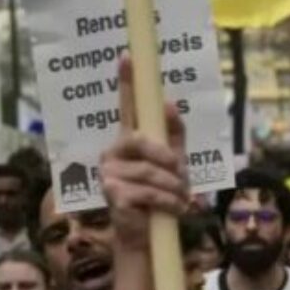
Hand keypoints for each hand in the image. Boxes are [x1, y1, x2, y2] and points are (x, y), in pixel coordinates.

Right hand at [99, 57, 188, 249]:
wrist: (149, 233)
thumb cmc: (162, 194)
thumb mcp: (175, 162)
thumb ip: (175, 134)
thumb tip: (170, 103)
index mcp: (129, 140)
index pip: (127, 107)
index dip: (127, 82)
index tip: (128, 57)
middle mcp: (113, 151)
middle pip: (143, 141)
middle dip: (169, 160)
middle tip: (181, 176)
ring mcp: (108, 171)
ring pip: (152, 171)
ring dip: (174, 188)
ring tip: (180, 199)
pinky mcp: (111, 192)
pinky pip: (150, 192)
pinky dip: (168, 203)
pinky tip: (171, 210)